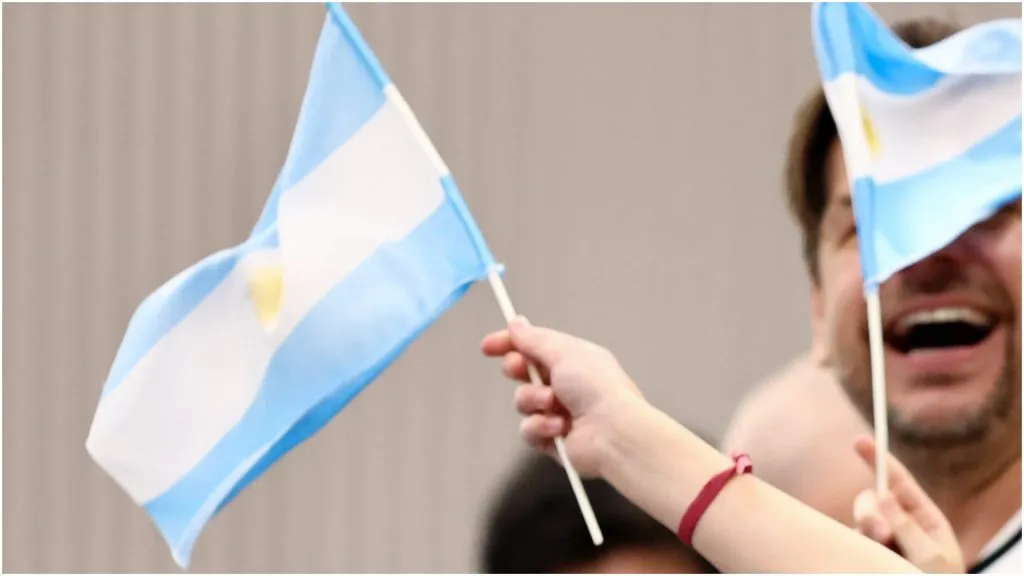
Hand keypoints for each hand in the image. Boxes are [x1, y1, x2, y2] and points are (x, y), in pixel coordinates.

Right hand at [480, 317, 644, 475]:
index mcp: (572, 359)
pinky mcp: (552, 439)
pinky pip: (527, 430)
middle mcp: (565, 384)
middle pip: (522, 372)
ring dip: (533, 399)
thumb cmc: (599, 389)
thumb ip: (534, 339)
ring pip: (521, 401)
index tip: (488, 346)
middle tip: (521, 369)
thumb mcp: (564, 352)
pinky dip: (540, 427)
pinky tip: (558, 427)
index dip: (509, 344)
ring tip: (553, 404)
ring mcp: (558, 412)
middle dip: (517, 369)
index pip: (533, 346)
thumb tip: (516, 324)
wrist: (614, 433)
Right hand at [852, 436, 963, 572]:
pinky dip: (856, 548)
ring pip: (859, 520)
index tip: (859, 440)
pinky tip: (867, 559)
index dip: (879, 458)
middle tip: (879, 533)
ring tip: (881, 554)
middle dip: (870, 511)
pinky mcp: (864, 554)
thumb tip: (882, 496)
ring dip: (866, 531)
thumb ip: (906, 527)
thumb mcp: (931, 556)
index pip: (899, 481)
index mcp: (924, 518)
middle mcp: (899, 525)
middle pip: (871, 500)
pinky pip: (850, 542)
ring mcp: (880, 541)